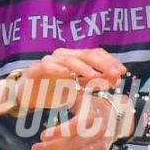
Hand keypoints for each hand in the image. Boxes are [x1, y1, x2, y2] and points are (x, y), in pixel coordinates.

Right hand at [0, 48, 124, 119]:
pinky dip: (58, 69)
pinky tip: (67, 74)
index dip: (110, 61)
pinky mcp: (35, 69)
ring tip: (95, 77)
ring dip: (84, 68)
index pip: (96, 54)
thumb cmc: (53, 90)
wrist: (26, 95)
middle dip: (102, 65)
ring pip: (69, 60)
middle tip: (115, 75)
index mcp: (75, 58)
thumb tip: (114, 80)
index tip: (123, 72)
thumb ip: (93, 83)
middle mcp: (63, 56)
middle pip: (86, 54)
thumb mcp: (77, 89)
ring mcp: (49, 61)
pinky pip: (48, 66)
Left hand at [32, 90, 133, 149]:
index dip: (59, 132)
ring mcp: (101, 144)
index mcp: (93, 115)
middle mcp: (99, 131)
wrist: (115, 115)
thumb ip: (64, 94)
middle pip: (73, 144)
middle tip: (35, 149)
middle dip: (51, 148)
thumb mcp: (79, 95)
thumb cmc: (91, 104)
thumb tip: (44, 89)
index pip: (75, 126)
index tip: (42, 135)